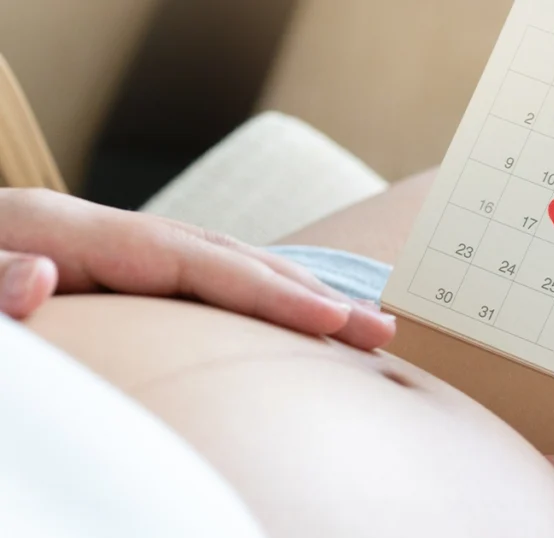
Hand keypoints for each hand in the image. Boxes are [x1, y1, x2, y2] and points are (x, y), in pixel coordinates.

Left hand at [0, 188, 394, 349]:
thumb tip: (41, 275)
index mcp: (70, 234)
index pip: (194, 261)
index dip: (268, 290)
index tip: (332, 319)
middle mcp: (104, 236)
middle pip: (228, 257)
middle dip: (308, 295)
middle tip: (379, 331)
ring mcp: (114, 253)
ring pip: (224, 266)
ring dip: (294, 296)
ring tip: (354, 326)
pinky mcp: (116, 275)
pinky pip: (202, 285)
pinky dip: (253, 300)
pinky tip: (281, 317)